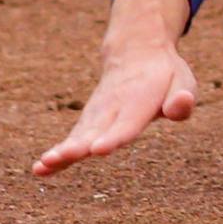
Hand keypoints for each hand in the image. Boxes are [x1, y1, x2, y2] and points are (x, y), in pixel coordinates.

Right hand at [33, 0, 195, 176]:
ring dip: (62, 150)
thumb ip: (183, 97)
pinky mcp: (87, 123)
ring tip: (43, 165)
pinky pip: (72, 139)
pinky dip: (58, 153)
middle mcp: (113, 108)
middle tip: (63, 156)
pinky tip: (40, 170)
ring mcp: (96, 115)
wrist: (136, 53)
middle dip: (79, 146)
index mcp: (139, 100)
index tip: (98, 149)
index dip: (113, 136)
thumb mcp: (183, 80)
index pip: (127, 122)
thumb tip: (180, 106)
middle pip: (95, 130)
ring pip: (79, 135)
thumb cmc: (165, 75)